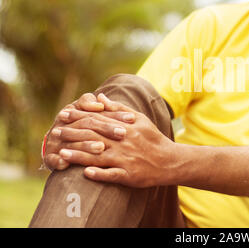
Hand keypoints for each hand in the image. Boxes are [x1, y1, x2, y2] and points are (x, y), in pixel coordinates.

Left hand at [57, 95, 176, 187]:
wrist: (170, 160)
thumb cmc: (152, 138)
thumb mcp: (139, 119)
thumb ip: (118, 108)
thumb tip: (100, 97)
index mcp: (125, 127)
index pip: (98, 120)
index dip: (79, 117)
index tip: (64, 114)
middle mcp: (124, 142)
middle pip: (95, 136)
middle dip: (74, 134)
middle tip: (55, 132)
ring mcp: (126, 159)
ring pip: (99, 156)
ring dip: (79, 155)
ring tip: (62, 153)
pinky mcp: (129, 175)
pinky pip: (112, 175)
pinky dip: (100, 174)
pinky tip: (85, 173)